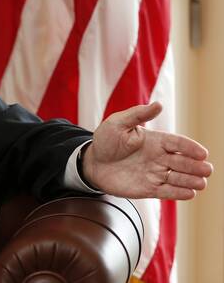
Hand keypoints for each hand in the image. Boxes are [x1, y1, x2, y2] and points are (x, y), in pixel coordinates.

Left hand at [82, 102, 212, 199]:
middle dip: (196, 166)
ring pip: (178, 178)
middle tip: (207, 170)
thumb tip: (159, 105)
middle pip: (183, 162)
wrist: (91, 162)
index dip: (191, 148)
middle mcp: (159, 158)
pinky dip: (179, 193)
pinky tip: (189, 193)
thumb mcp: (118, 123)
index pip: (178, 143)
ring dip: (191, 181)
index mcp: (155, 141)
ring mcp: (154, 174)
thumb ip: (138, 115)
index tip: (202, 153)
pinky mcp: (148, 189)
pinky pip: (166, 191)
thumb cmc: (105, 140)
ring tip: (201, 183)